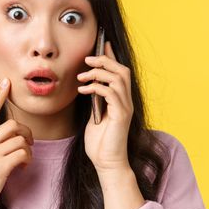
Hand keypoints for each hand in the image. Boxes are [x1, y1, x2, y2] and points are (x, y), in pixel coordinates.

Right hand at [0, 78, 33, 208]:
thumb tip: (11, 142)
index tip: (6, 81)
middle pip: (13, 124)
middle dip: (26, 132)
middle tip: (29, 143)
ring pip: (20, 140)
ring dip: (28, 150)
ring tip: (25, 161)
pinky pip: (23, 154)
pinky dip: (28, 160)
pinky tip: (23, 168)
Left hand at [77, 41, 133, 172]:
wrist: (106, 163)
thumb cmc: (100, 143)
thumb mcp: (95, 116)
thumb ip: (96, 101)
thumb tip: (89, 86)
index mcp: (121, 100)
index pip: (120, 72)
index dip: (111, 57)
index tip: (100, 45)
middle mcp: (126, 102)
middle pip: (122, 70)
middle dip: (104, 60)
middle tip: (87, 59)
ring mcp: (125, 108)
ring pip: (118, 78)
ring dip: (99, 72)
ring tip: (82, 75)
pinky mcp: (121, 116)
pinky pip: (111, 93)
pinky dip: (96, 87)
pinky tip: (83, 89)